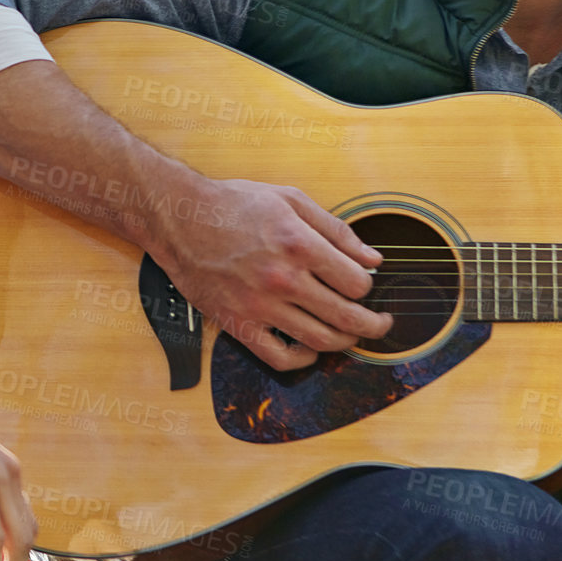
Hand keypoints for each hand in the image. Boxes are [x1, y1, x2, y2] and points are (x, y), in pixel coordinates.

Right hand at [148, 177, 389, 370]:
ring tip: (350, 335)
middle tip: (380, 324)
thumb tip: (371, 258)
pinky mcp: (238, 324)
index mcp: (298, 244)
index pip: (356, 283)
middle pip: (346, 317)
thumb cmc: (233, 205)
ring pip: (319, 340)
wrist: (180, 219)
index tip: (363, 284)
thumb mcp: (290, 200)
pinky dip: (303, 359)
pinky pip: (279, 358)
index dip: (367, 286)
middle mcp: (282, 279)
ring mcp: (260, 306)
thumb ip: (335, 229)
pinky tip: (309, 348)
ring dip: (345, 342)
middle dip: (373, 325)